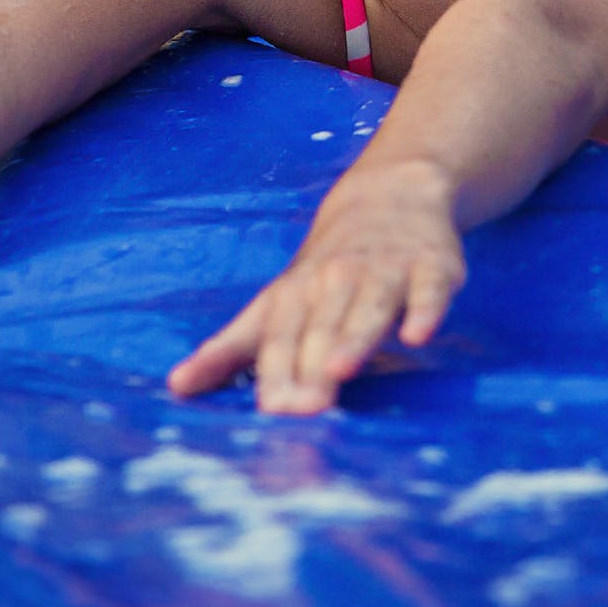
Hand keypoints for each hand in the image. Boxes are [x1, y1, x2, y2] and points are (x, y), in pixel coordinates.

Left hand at [167, 158, 464, 413]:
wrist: (391, 195)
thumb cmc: (325, 267)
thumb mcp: (275, 303)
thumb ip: (229, 349)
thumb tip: (176, 387)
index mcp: (295, 294)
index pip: (279, 336)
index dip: (274, 372)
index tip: (270, 411)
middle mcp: (336, 280)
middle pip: (322, 328)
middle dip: (312, 368)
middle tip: (304, 410)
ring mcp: (385, 271)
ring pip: (368, 308)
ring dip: (354, 338)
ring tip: (342, 371)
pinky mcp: (431, 267)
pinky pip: (428, 291)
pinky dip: (424, 310)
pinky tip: (418, 334)